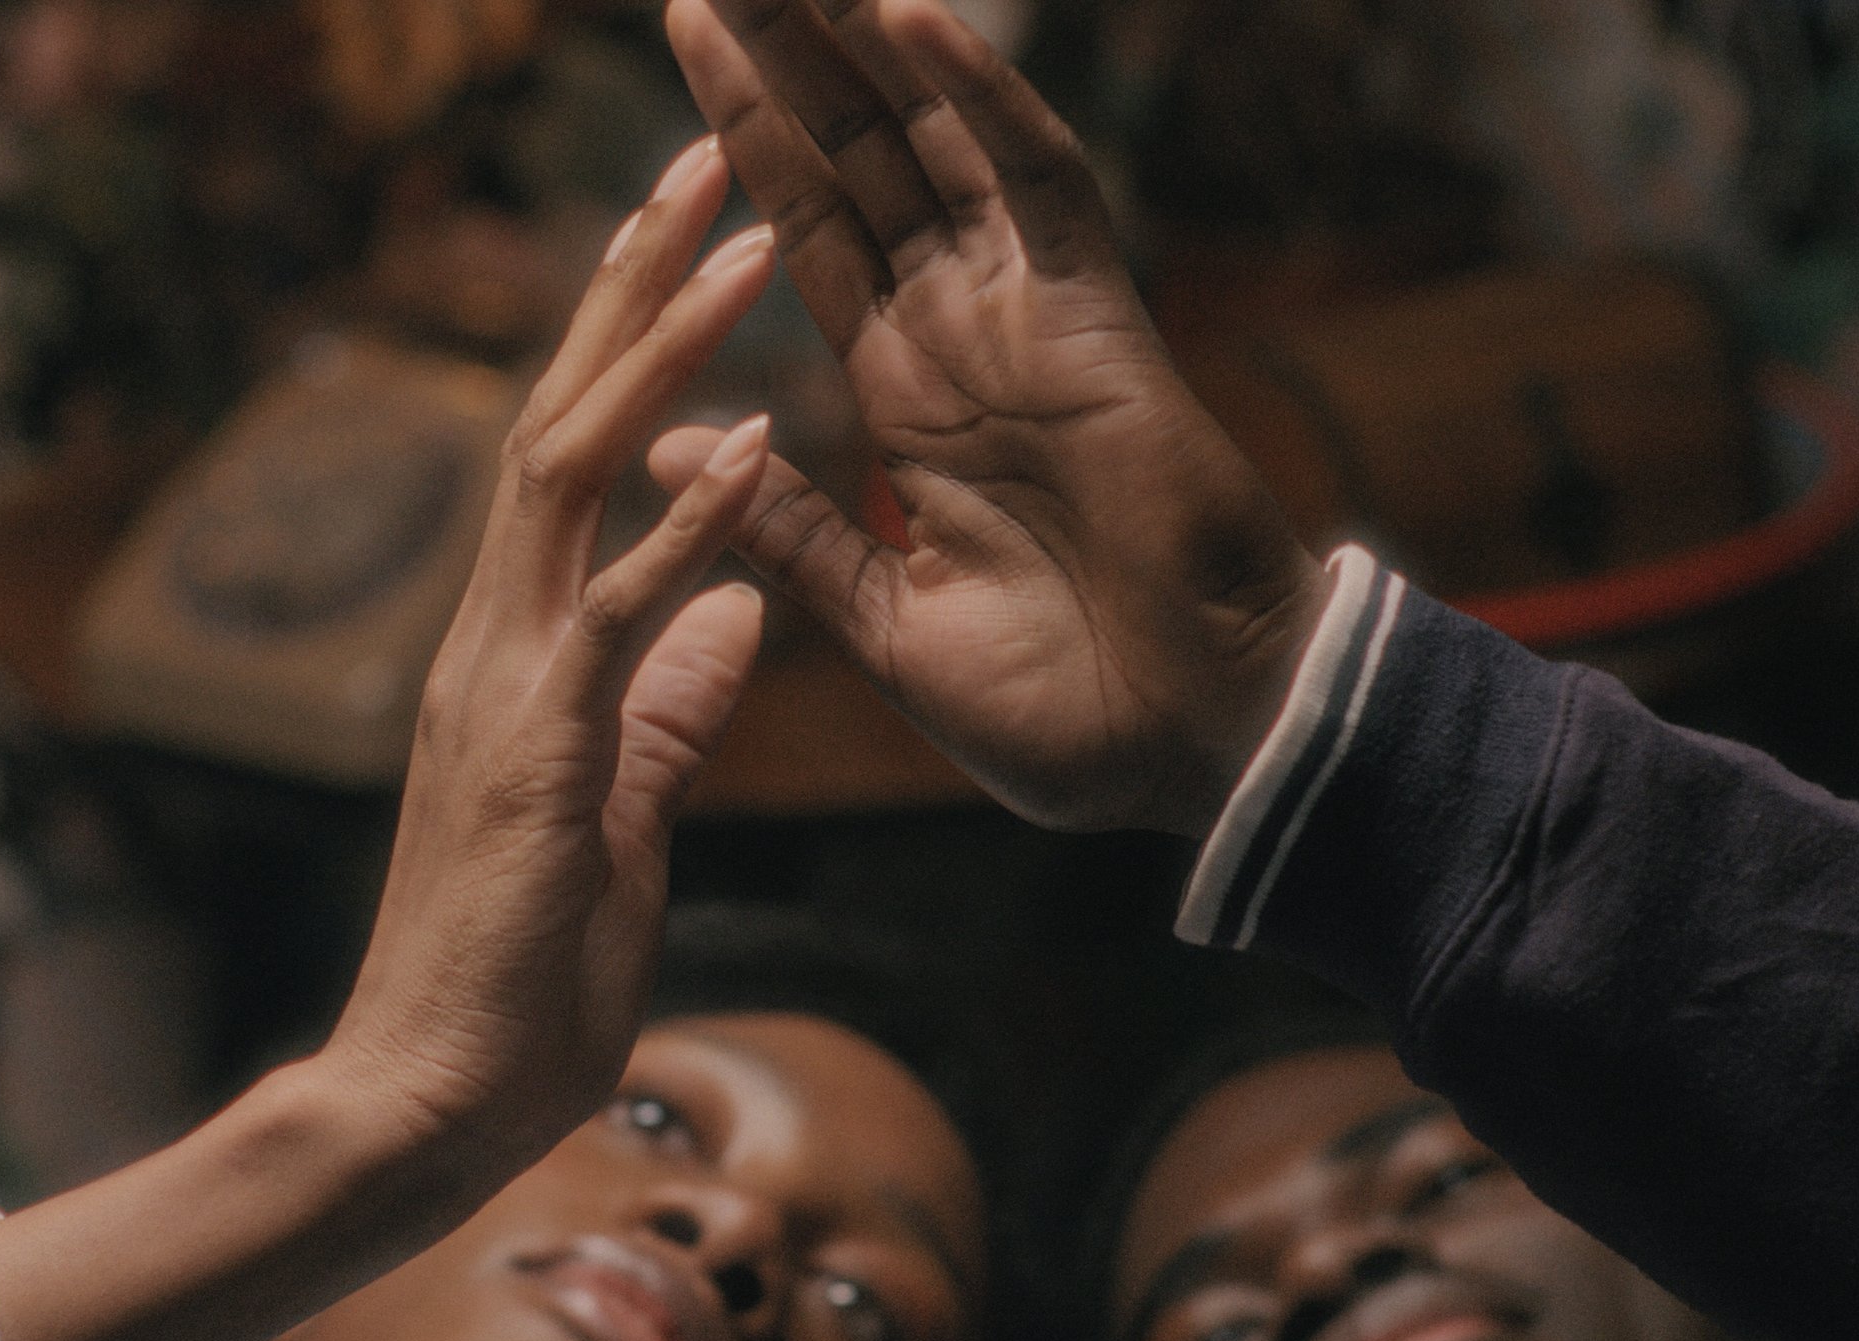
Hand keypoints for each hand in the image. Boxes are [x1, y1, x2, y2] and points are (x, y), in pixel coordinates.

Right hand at [330, 135, 778, 1166]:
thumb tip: (736, 614)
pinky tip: (754, 439)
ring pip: (571, 472)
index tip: (696, 232)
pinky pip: (615, 611)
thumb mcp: (623, 812)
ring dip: (662, 351)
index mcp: (518, 644)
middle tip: (705, 156)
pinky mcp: (539, 752)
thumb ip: (669, 706)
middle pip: (558, 414)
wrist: (432, 1100)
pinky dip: (686, 521)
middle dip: (635, 281)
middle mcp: (494, 634)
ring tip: (746, 238)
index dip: (630, 336)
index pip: (570, 451)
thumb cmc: (522, 968)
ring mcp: (505, 683)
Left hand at [654, 0, 1330, 834]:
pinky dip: (979, 101)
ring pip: (931, 148)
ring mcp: (1026, 319)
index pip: (808, 236)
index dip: (746, 144)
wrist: (1198, 750)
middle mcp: (960, 335)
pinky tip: (910, 18)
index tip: (690, 50)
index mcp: (907, 399)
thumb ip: (789, 530)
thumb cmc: (1067, 711)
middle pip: (856, 165)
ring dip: (855, 55)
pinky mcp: (1093, 324)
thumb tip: (660, 449)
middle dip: (783, 70)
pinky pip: (1038, 186)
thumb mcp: (886, 621)